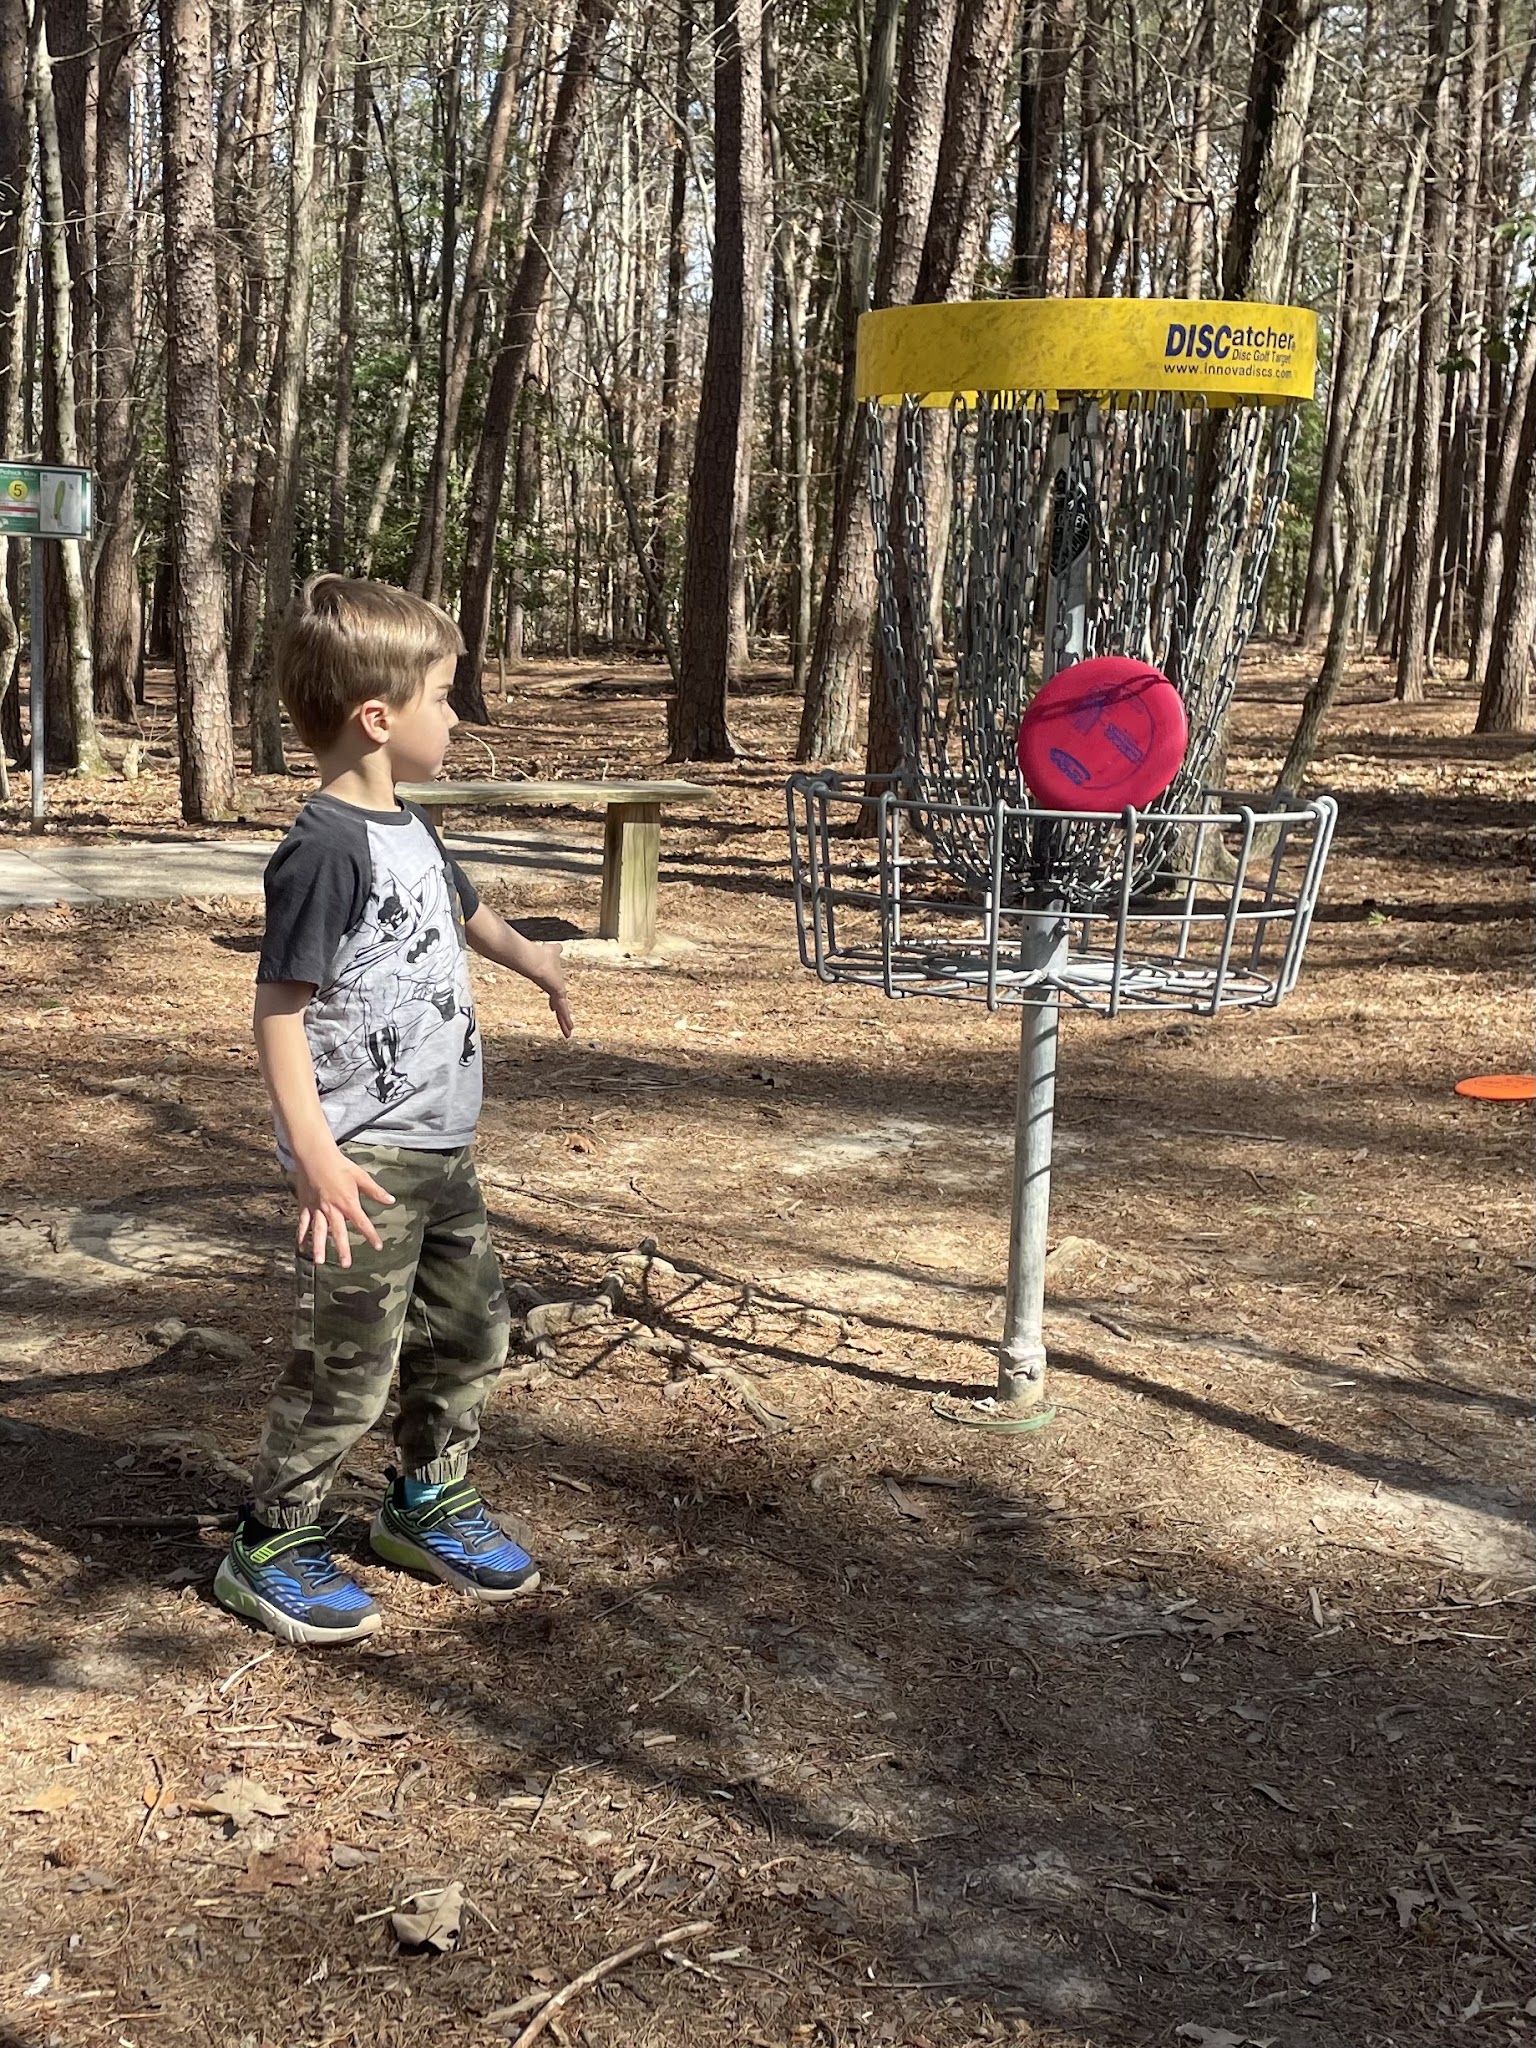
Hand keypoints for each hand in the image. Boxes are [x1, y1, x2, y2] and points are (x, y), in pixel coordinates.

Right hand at [293, 1145, 394, 1267]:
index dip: (370, 1235)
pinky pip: (303, 1223)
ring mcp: (317, 1208)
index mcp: (347, 1202)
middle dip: (342, 1249)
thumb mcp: (361, 1177)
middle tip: (346, 1264)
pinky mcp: (305, 1205)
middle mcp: (332, 1208)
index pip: (362, 1222)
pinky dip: (301, 1235)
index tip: (378, 1247)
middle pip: (338, 1232)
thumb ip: (375, 1191)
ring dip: (318, 1246)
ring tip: (319, 1262)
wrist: (315, 1156)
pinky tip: (301, 1247)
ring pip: (318, 1231)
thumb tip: (391, 1200)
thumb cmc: (340, 1165)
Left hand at [531, 942, 572, 1038]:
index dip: (554, 1001)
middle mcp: (552, 989)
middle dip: (561, 1016)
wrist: (533, 960)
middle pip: (558, 1005)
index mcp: (551, 981)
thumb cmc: (540, 954)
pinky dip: (566, 1019)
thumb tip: (559, 946)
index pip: (554, 994)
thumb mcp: (553, 951)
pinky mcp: (557, 994)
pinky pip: (563, 1009)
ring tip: (568, 1034)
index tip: (553, 1007)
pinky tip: (569, 1029)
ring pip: (561, 1011)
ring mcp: (554, 993)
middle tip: (564, 1026)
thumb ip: (555, 950)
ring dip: (564, 1022)